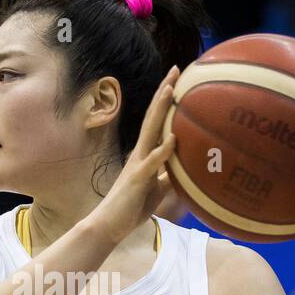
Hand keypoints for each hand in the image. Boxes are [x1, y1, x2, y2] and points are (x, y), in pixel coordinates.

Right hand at [91, 65, 180, 244]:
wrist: (108, 226)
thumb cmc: (131, 208)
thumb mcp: (156, 189)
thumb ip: (168, 176)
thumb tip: (186, 170)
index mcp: (145, 154)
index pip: (158, 121)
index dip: (167, 100)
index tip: (178, 79)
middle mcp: (140, 153)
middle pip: (154, 116)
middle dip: (164, 92)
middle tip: (176, 69)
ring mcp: (138, 164)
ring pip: (150, 131)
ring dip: (160, 110)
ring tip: (172, 89)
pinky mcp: (138, 179)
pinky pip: (152, 162)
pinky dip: (163, 150)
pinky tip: (173, 138)